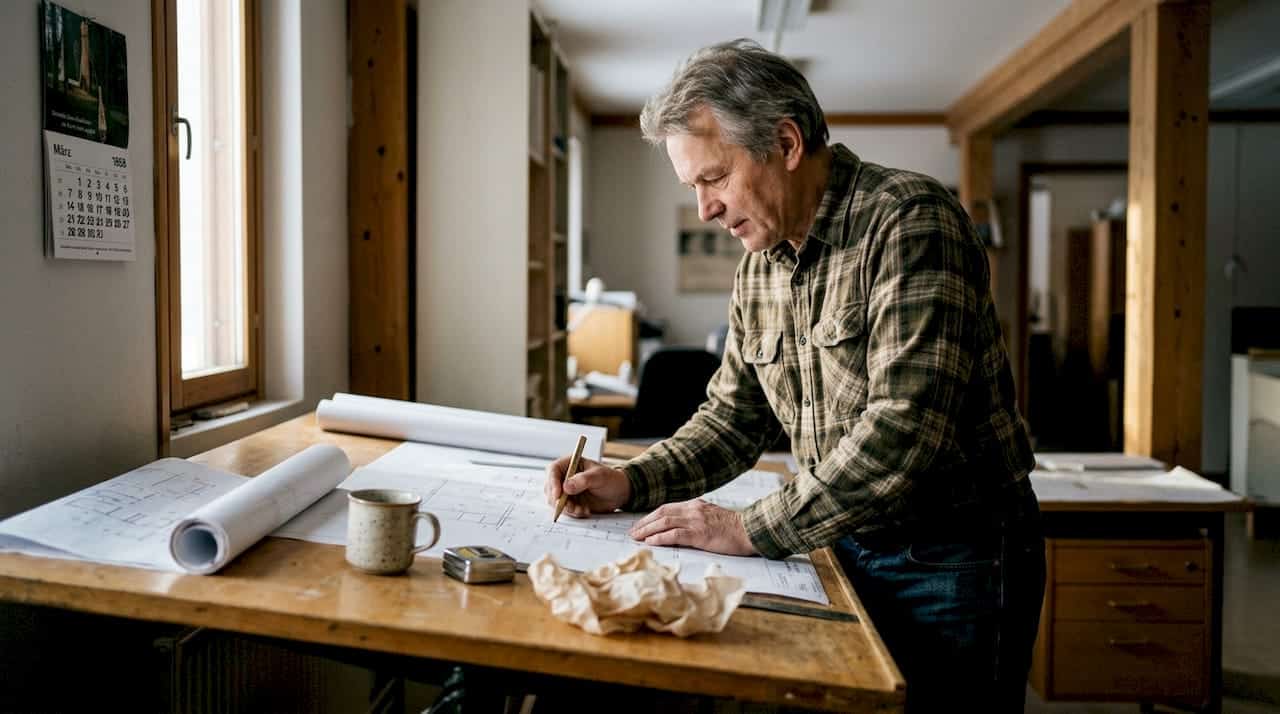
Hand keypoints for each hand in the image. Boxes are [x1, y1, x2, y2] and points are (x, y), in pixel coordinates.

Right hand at [543, 455, 631, 517]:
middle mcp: (565, 476)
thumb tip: (566, 487)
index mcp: (570, 463)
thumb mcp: (599, 477)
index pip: (553, 470)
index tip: (558, 495)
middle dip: (559, 500)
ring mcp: (566, 490)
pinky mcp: (570, 501)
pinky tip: (585, 511)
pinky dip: (572, 513)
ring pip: (555, 501)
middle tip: (570, 507)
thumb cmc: (611, 479)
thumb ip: (583, 480)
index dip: (552, 482)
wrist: (619, 493)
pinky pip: (564, 509)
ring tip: (581, 510)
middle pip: (550, 487)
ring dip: (567, 508)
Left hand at [628, 499, 757, 555]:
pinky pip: (675, 534)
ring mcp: (696, 521)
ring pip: (665, 522)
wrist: (751, 530)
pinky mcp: (700, 534)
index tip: (640, 524)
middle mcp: (693, 510)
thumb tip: (679, 528)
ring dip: (647, 530)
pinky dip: (660, 537)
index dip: (651, 516)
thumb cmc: (733, 528)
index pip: (666, 508)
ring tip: (636, 537)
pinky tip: (651, 542)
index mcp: (695, 505)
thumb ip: (696, 518)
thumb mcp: (711, 517)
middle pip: (662, 513)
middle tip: (632, 532)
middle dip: (644, 523)